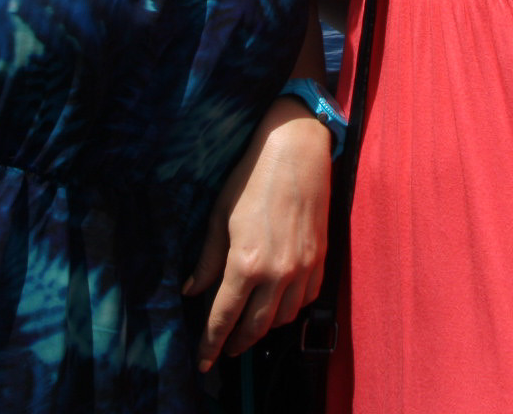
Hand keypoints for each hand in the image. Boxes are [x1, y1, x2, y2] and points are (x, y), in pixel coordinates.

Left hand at [184, 102, 331, 370]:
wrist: (297, 151)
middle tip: (225, 350)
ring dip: (265, 328)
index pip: (224, 317)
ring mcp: (303, 268)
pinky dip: (291, 309)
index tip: (204, 361)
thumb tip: (192, 290)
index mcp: (246, 263)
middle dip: (238, 343)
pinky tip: (279, 305)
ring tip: (250, 326)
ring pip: (284, 318)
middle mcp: (277, 273)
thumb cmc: (252, 178)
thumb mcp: (220, 217)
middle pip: (256, 327)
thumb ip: (208, 259)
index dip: (212, 343)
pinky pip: (307, 299)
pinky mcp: (320, 259)